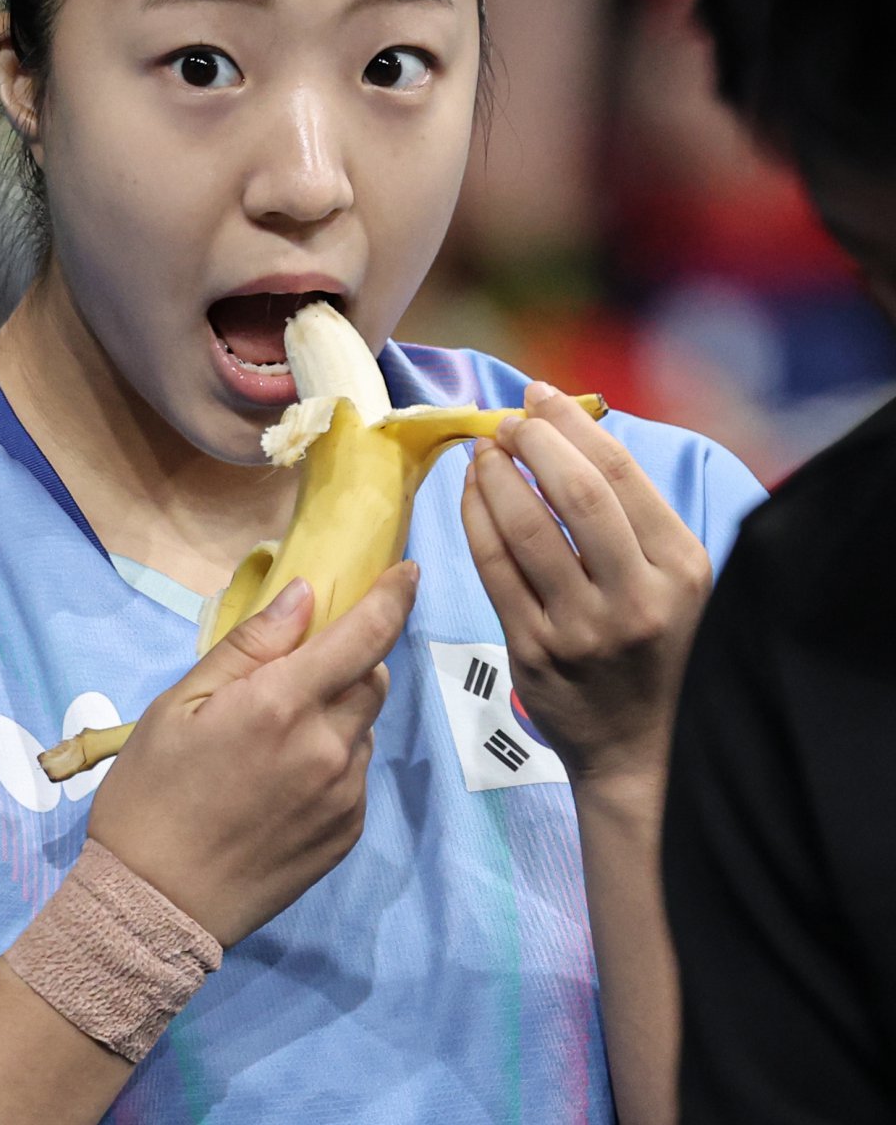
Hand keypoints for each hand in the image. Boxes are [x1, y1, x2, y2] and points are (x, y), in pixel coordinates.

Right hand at [85, 560, 418, 946]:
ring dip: (339, 715)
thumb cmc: (151, 793)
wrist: (153, 907)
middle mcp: (328, 747)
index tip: (409, 572)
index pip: (365, 635)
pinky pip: (355, 774)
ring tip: (276, 741)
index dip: (394, 596)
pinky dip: (333, 761)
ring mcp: (344, 796)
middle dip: (351, 662)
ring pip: (364, 729)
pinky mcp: (347, 835)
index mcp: (283, 704)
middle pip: (373, 679)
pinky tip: (281, 783)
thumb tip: (306, 595)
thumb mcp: (179, 704)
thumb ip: (250, 646)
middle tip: (298, 674)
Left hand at [461, 383, 710, 786]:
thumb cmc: (658, 651)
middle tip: (510, 420)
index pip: (623, 477)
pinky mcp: (533, 652)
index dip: (574, 426)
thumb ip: (640, 521)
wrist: (642, 753)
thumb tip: (577, 436)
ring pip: (527, 528)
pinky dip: (476, 519)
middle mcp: (636, 597)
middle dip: (535, 442)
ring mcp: (581, 628)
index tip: (544, 398)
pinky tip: (470, 492)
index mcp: (682, 570)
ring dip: (497, 475)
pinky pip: (494, 568)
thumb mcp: (678, 584)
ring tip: (484, 449)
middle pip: (577, 495)